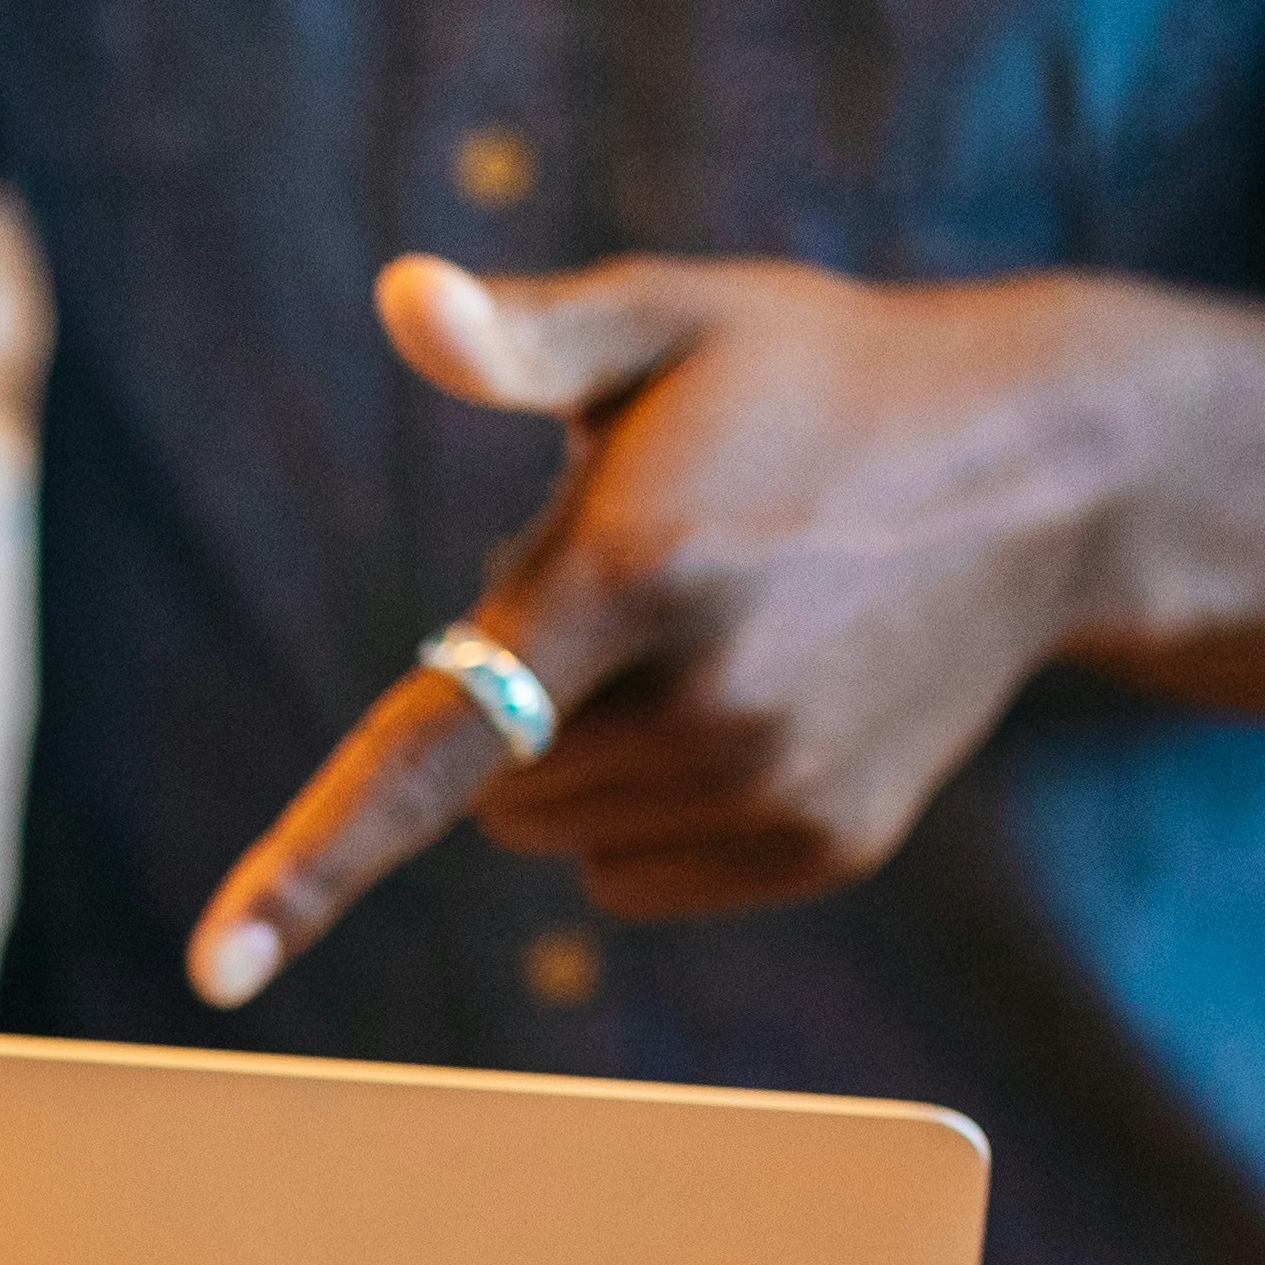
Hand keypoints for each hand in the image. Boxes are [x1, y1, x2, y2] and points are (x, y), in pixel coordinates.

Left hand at [191, 253, 1142, 999]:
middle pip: (485, 784)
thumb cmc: (811, 377)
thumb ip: (523, 338)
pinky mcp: (822, 843)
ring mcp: (772, 788)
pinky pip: (636, 874)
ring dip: (579, 750)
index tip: (218, 971)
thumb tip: (402, 294)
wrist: (1046, 469)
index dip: (312, 863)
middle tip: (637, 581)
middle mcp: (706, 706)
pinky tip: (755, 689)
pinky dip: (653, 804)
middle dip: (512, 699)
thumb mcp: (669, 319)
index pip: (429, 750)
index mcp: (636, 576)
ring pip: (554, 832)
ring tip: (709, 623)